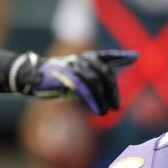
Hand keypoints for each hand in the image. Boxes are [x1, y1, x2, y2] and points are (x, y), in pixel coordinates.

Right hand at [10, 50, 138, 115]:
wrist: (30, 77)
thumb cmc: (53, 81)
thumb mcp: (75, 79)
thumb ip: (90, 83)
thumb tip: (107, 95)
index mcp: (84, 58)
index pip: (107, 56)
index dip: (122, 56)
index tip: (136, 56)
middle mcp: (81, 60)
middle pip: (105, 73)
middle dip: (113, 91)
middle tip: (117, 107)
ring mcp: (73, 67)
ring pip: (96, 82)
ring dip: (104, 99)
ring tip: (107, 112)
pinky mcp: (66, 77)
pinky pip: (84, 89)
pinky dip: (93, 102)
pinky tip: (97, 111)